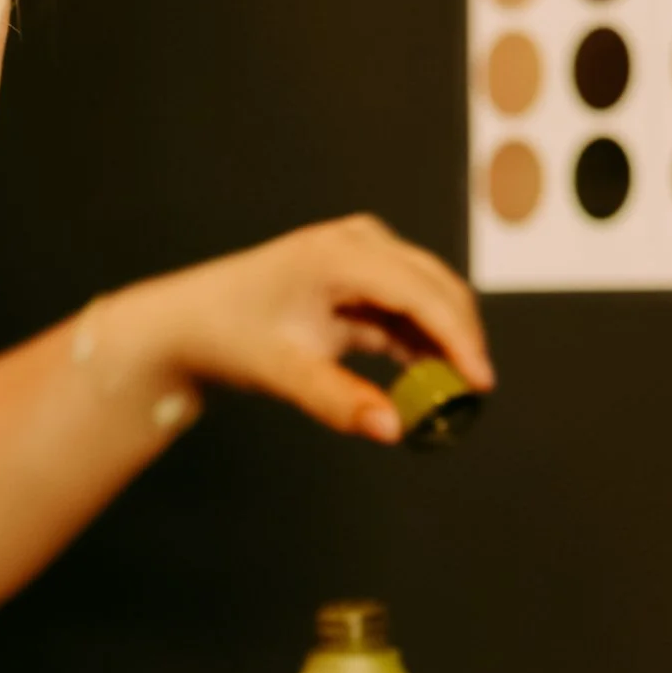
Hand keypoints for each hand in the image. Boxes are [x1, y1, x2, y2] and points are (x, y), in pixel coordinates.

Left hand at [117, 217, 494, 444]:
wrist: (190, 322)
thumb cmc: (229, 335)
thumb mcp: (283, 373)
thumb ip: (340, 401)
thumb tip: (393, 430)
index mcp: (337, 254)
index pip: (420, 291)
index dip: (459, 337)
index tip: (481, 382)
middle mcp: (357, 242)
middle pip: (435, 286)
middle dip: (461, 339)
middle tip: (474, 396)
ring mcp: (360, 254)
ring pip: (427, 296)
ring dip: (442, 343)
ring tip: (450, 397)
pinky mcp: (360, 276)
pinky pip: (406, 309)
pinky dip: (420, 343)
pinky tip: (425, 383)